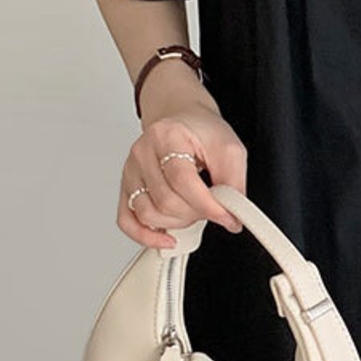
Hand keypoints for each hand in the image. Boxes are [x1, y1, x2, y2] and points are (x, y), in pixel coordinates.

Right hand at [119, 105, 247, 248]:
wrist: (184, 123)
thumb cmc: (203, 133)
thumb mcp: (229, 150)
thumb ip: (233, 182)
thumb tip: (232, 215)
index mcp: (167, 136)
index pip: (182, 179)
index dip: (207, 204)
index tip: (227, 217)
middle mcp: (143, 152)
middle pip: (165, 200)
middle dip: (195, 213)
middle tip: (212, 208)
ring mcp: (131, 171)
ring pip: (147, 214)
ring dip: (177, 223)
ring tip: (193, 212)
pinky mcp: (126, 188)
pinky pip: (126, 220)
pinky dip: (146, 236)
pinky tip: (167, 238)